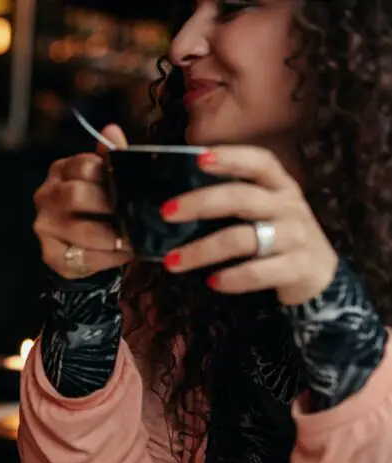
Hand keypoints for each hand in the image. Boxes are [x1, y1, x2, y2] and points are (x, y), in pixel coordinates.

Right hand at [33, 124, 132, 279]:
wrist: (88, 247)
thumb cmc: (100, 208)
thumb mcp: (107, 179)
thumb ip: (111, 158)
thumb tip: (111, 130)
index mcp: (61, 171)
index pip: (84, 166)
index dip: (110, 177)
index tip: (129, 188)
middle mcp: (46, 196)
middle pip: (76, 195)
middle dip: (110, 207)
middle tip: (132, 215)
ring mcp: (44, 225)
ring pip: (81, 230)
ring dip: (113, 237)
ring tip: (133, 238)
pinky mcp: (50, 254)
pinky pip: (83, 257)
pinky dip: (108, 258)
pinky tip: (122, 254)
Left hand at [159, 146, 337, 304]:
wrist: (318, 275)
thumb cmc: (278, 239)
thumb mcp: (265, 212)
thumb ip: (234, 203)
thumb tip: (177, 203)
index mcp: (280, 187)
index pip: (261, 162)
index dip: (232, 157)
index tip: (199, 158)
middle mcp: (289, 207)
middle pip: (242, 198)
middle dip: (200, 203)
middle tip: (166, 212)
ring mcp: (296, 237)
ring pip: (242, 239)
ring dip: (202, 251)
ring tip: (172, 261)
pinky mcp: (298, 267)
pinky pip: (258, 271)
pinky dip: (232, 278)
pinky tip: (212, 282)